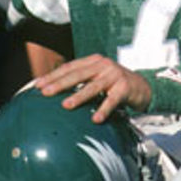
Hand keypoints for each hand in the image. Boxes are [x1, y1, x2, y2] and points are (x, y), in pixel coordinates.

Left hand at [34, 54, 151, 122]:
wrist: (142, 86)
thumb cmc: (114, 84)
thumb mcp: (97, 78)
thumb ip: (81, 81)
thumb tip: (54, 92)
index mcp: (93, 61)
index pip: (69, 67)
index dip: (53, 75)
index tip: (38, 85)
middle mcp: (102, 65)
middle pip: (77, 74)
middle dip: (60, 83)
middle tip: (45, 92)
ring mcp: (114, 75)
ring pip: (93, 87)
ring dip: (78, 96)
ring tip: (66, 105)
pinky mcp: (125, 88)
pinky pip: (112, 101)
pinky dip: (104, 109)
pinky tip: (95, 119)